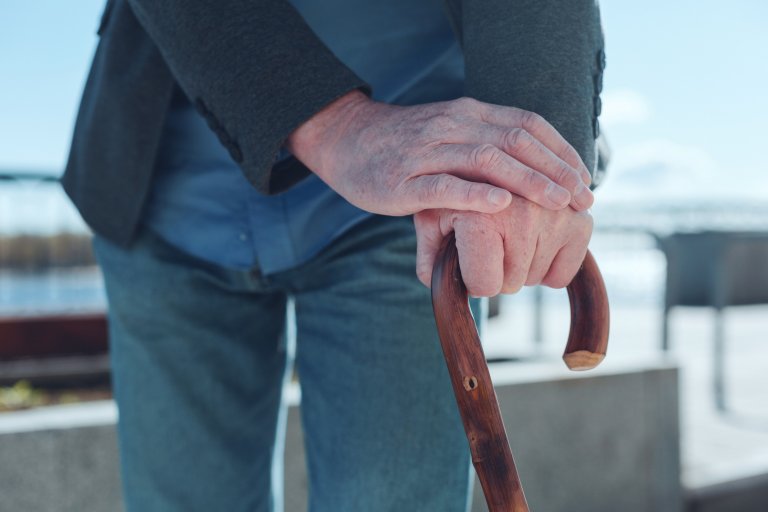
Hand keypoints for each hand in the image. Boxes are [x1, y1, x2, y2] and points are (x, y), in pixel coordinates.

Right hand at [287, 90, 592, 215]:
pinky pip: (444, 184)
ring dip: (528, 181)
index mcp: (469, 114)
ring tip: (557, 202)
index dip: (561, 150)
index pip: (527, 124)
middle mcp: (454, 125)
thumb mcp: (449, 134)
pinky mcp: (404, 180)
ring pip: (487, 160)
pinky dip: (475, 193)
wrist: (347, 140)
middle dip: (556, 169)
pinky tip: (501, 204)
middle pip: (515, 141)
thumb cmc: (403, 146)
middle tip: (583, 196)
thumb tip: (529, 171)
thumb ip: (484, 144)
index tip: (585, 176)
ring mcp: (428, 152)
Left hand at [414, 197, 592, 296]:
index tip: (468, 259)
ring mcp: (555, 214)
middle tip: (490, 240)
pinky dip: (551, 267)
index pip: (485, 285)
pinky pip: (564, 273)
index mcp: (480, 216)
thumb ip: (429, 256)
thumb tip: (431, 281)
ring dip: (522, 267)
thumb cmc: (456, 196)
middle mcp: (521, 212)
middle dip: (497, 272)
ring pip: (536, 279)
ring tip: (510, 234)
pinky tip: (535, 242)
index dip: (473, 280)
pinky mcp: (580, 218)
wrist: (495, 160)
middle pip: (510, 284)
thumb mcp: (431, 222)